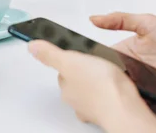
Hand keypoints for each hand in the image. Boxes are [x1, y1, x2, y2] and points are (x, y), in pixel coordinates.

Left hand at [28, 40, 155, 132]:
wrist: (124, 107)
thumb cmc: (100, 86)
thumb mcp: (70, 60)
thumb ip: (50, 54)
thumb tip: (32, 46)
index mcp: (66, 87)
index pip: (62, 71)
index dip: (70, 60)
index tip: (77, 55)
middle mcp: (76, 100)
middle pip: (75, 81)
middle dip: (83, 71)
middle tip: (93, 61)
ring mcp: (93, 107)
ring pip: (90, 91)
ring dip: (96, 82)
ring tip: (106, 72)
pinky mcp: (109, 109)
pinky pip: (106, 97)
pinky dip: (109, 91)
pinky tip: (116, 85)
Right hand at [92, 13, 155, 96]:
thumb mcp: (145, 22)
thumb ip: (120, 20)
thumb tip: (95, 18)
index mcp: (125, 51)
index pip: (102, 58)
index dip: (93, 61)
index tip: (87, 61)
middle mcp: (130, 68)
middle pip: (109, 76)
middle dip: (103, 77)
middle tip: (99, 75)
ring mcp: (140, 82)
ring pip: (121, 89)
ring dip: (117, 88)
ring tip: (115, 84)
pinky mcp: (151, 95)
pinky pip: (137, 100)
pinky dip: (132, 99)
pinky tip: (130, 94)